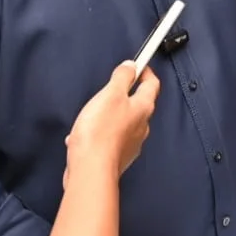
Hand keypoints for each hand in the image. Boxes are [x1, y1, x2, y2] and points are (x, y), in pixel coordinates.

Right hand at [65, 62, 159, 180]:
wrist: (91, 169)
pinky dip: (98, 135)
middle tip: (115, 87)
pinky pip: (110, 140)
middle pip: (139, 104)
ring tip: (94, 114)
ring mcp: (130, 143)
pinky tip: (82, 136)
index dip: (146, 72)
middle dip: (127, 94)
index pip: (152, 84)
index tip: (140, 66)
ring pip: (123, 123)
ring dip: (110, 116)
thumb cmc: (100, 132)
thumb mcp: (110, 95)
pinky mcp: (117, 157)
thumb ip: (122, 78)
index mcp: (143, 108)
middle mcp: (141, 126)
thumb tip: (131, 66)